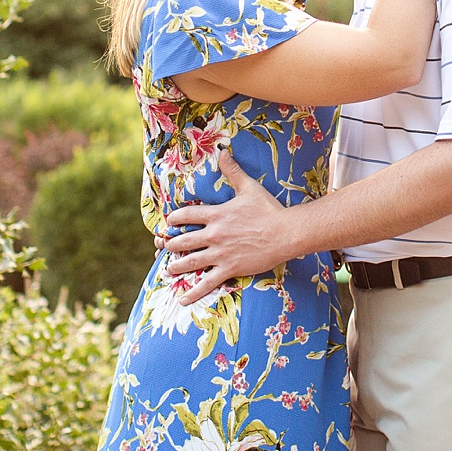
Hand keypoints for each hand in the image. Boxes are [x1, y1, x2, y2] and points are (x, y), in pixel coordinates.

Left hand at [161, 151, 295, 303]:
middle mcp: (214, 234)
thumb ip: (232, 171)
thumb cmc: (269, 209)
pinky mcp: (230, 268)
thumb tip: (222, 151)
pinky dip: (193, 292)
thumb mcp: (249, 187)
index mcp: (217, 214)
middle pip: (183, 240)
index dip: (174, 219)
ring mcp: (221, 253)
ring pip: (190, 261)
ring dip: (176, 266)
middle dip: (171, 244)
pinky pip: (207, 282)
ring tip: (169, 269)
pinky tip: (182, 299)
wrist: (287, 232)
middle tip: (165, 247)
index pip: (186, 215)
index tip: (170, 222)